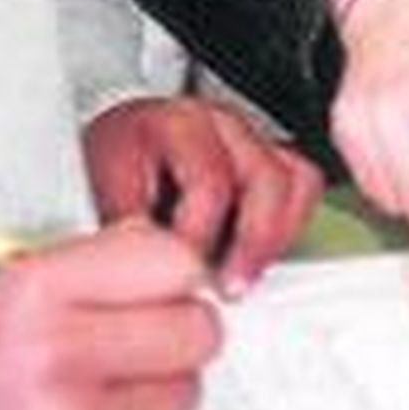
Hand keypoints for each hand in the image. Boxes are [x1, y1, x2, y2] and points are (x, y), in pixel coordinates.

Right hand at [0, 221, 220, 409]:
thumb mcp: (30, 272)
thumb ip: (111, 254)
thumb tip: (188, 261)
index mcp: (41, 289)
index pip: (173, 264)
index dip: (179, 273)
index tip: (167, 283)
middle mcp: (55, 357)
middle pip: (196, 333)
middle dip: (184, 329)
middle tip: (155, 332)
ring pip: (185, 395)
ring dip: (163, 386)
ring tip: (116, 380)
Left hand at [83, 97, 323, 295]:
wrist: (111, 148)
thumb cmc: (110, 169)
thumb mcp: (106, 196)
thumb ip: (134, 233)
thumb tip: (155, 275)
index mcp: (174, 123)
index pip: (210, 183)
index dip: (202, 238)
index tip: (188, 274)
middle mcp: (218, 122)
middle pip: (266, 177)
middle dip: (252, 242)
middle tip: (230, 287)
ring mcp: (247, 135)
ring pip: (296, 178)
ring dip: (277, 234)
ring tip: (249, 275)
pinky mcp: (266, 153)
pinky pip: (302, 184)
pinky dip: (290, 222)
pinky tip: (262, 253)